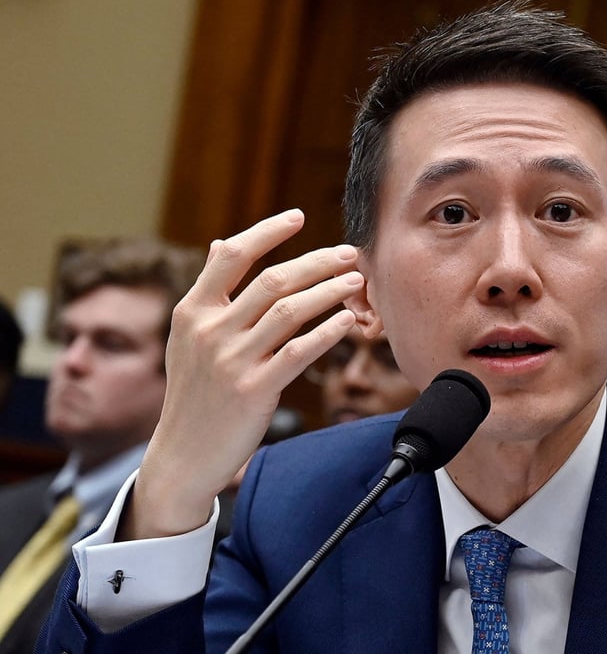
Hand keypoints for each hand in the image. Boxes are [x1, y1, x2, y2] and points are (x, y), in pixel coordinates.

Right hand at [127, 210, 364, 538]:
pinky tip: (349, 321)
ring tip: (356, 281)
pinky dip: (328, 331)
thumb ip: (209, 293)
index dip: (267, 232)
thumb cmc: (194, 394)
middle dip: (317, 261)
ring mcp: (231, 361)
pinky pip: (299, 351)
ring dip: (330, 291)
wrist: (182, 456)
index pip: (232, 256)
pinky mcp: (253, 390)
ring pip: (290, 310)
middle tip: (349, 253)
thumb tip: (220, 244)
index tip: (298, 216)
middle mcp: (210, 331)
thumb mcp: (187, 339)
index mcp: (192, 312)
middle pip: (273, 279)